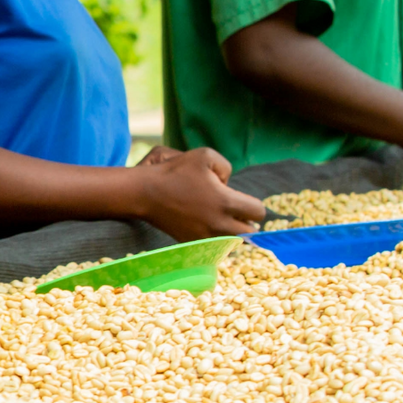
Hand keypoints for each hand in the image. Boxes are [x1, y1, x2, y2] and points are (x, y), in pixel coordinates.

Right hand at [131, 146, 266, 240]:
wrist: (145, 193)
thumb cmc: (175, 171)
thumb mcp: (206, 155)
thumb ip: (227, 168)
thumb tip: (227, 184)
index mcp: (226, 202)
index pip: (258, 212)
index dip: (253, 204)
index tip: (242, 200)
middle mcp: (218, 224)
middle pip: (249, 232)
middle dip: (246, 222)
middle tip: (236, 213)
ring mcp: (204, 236)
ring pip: (233, 242)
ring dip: (232, 232)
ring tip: (221, 220)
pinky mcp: (192, 242)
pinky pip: (214, 247)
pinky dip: (215, 239)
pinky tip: (206, 226)